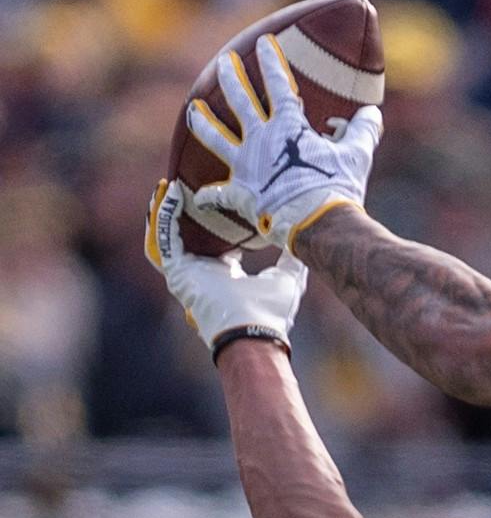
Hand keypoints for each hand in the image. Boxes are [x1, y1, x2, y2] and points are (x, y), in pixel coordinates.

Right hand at [145, 178, 306, 357]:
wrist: (256, 332)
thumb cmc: (271, 312)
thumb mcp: (287, 277)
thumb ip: (292, 258)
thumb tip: (300, 241)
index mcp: (224, 273)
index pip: (212, 241)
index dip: (210, 219)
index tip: (213, 197)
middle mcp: (202, 272)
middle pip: (184, 236)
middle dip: (180, 212)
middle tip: (180, 185)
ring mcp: (186, 274)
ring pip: (165, 236)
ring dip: (163, 211)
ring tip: (165, 187)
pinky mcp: (178, 273)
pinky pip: (164, 238)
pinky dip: (165, 216)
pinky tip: (169, 194)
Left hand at [185, 34, 381, 249]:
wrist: (318, 223)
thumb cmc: (338, 186)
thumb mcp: (357, 155)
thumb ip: (363, 131)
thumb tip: (372, 113)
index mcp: (287, 125)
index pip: (277, 83)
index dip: (271, 60)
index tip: (264, 42)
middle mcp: (260, 139)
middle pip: (239, 100)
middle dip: (231, 76)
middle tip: (224, 61)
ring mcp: (246, 165)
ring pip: (216, 137)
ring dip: (203, 122)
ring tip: (193, 109)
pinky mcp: (240, 194)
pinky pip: (218, 195)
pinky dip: (209, 196)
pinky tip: (198, 196)